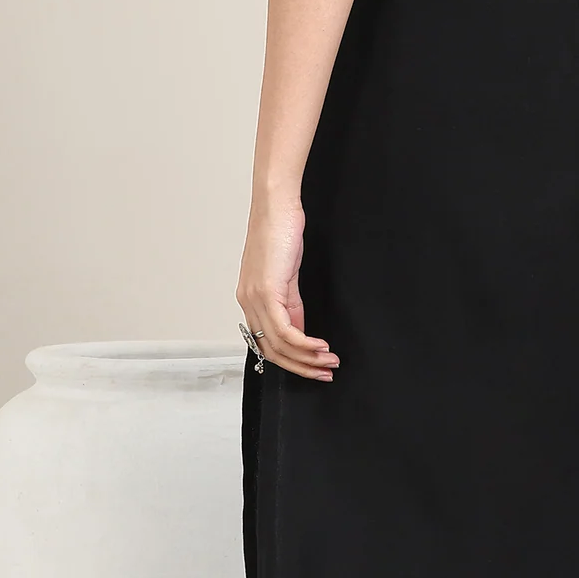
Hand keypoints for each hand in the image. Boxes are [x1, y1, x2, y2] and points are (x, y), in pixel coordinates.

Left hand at [237, 195, 339, 382]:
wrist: (276, 205)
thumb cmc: (281, 230)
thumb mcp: (287, 273)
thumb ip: (291, 302)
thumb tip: (300, 327)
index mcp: (250, 299)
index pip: (267, 343)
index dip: (293, 361)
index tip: (316, 367)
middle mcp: (247, 302)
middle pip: (271, 351)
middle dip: (302, 367)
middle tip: (326, 372)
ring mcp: (254, 298)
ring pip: (278, 345)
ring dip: (307, 358)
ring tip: (330, 361)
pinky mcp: (266, 291)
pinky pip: (284, 330)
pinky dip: (304, 344)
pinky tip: (321, 346)